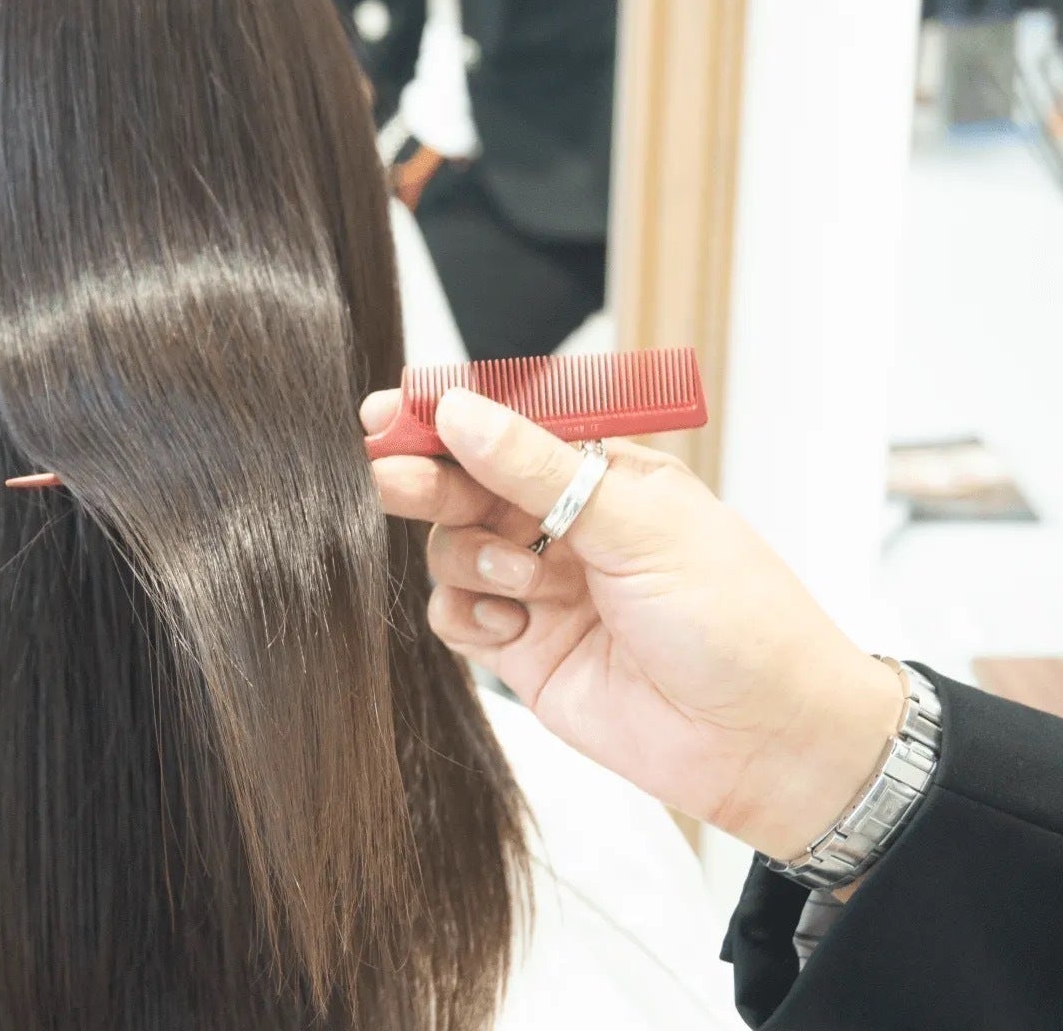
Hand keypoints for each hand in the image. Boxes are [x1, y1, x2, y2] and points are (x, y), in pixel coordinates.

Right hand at [362, 387, 904, 861]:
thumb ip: (538, 469)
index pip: (508, 428)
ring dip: (469, 558)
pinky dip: (468, 615)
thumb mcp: (639, 524)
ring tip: (525, 580)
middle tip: (386, 480)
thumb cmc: (738, 620)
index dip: (444, 419)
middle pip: (464, 483)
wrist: (766, 741)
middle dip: (426, 481)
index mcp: (604, 473)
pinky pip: (457, 614)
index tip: (388, 415)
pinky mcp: (524, 650)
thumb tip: (461, 411)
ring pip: (451, 549)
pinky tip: (513, 629)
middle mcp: (567, 525)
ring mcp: (542, 587)